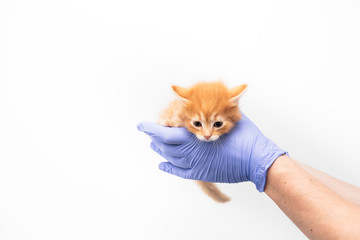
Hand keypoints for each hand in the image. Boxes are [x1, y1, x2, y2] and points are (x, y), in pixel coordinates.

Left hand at [137, 113, 285, 191]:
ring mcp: (195, 164)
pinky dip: (169, 168)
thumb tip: (219, 94)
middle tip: (147, 132)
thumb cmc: (247, 137)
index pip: (166, 132)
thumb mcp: (233, 115)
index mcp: (195, 135)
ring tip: (153, 145)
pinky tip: (162, 164)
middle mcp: (190, 150)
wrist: (258, 161)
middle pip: (165, 145)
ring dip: (160, 150)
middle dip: (154, 138)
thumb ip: (220, 106)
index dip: (152, 129)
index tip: (143, 125)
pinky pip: (180, 172)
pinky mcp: (201, 174)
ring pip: (171, 158)